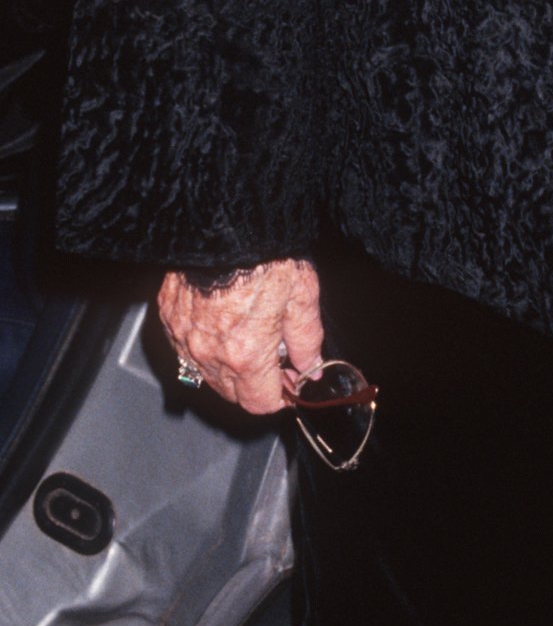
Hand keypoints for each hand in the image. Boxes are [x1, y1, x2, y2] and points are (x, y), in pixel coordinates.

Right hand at [156, 260, 324, 416]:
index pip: (260, 403)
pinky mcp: (169, 318)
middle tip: (272, 356)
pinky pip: (186, 348)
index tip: (289, 383)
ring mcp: (184, 337)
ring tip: (247, 335)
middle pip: (232, 394)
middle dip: (255, 384)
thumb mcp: (301, 294)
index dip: (279, 397)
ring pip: (206, 374)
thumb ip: (306, 339)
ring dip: (228, 367)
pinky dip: (204, 345)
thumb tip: (311, 367)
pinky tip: (222, 322)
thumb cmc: (264, 252)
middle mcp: (209, 353)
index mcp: (246, 354)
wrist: (224, 222)